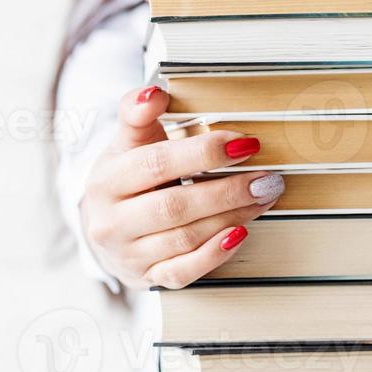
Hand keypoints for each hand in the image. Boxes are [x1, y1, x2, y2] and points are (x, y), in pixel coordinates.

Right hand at [79, 86, 284, 289]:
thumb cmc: (125, 181)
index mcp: (107, 180)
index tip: (244, 143)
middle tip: (266, 177)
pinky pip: (183, 272)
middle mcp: (111, 221)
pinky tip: (240, 234)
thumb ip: (139, 114)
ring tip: (263, 197)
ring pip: (184, 239)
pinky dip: (214, 255)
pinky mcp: (147, 278)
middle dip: (226, 191)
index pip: (156, 164)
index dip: (202, 153)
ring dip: (231, 218)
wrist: (105, 229)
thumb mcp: (126, 143)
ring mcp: (128, 254)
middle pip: (173, 206)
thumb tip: (154, 93)